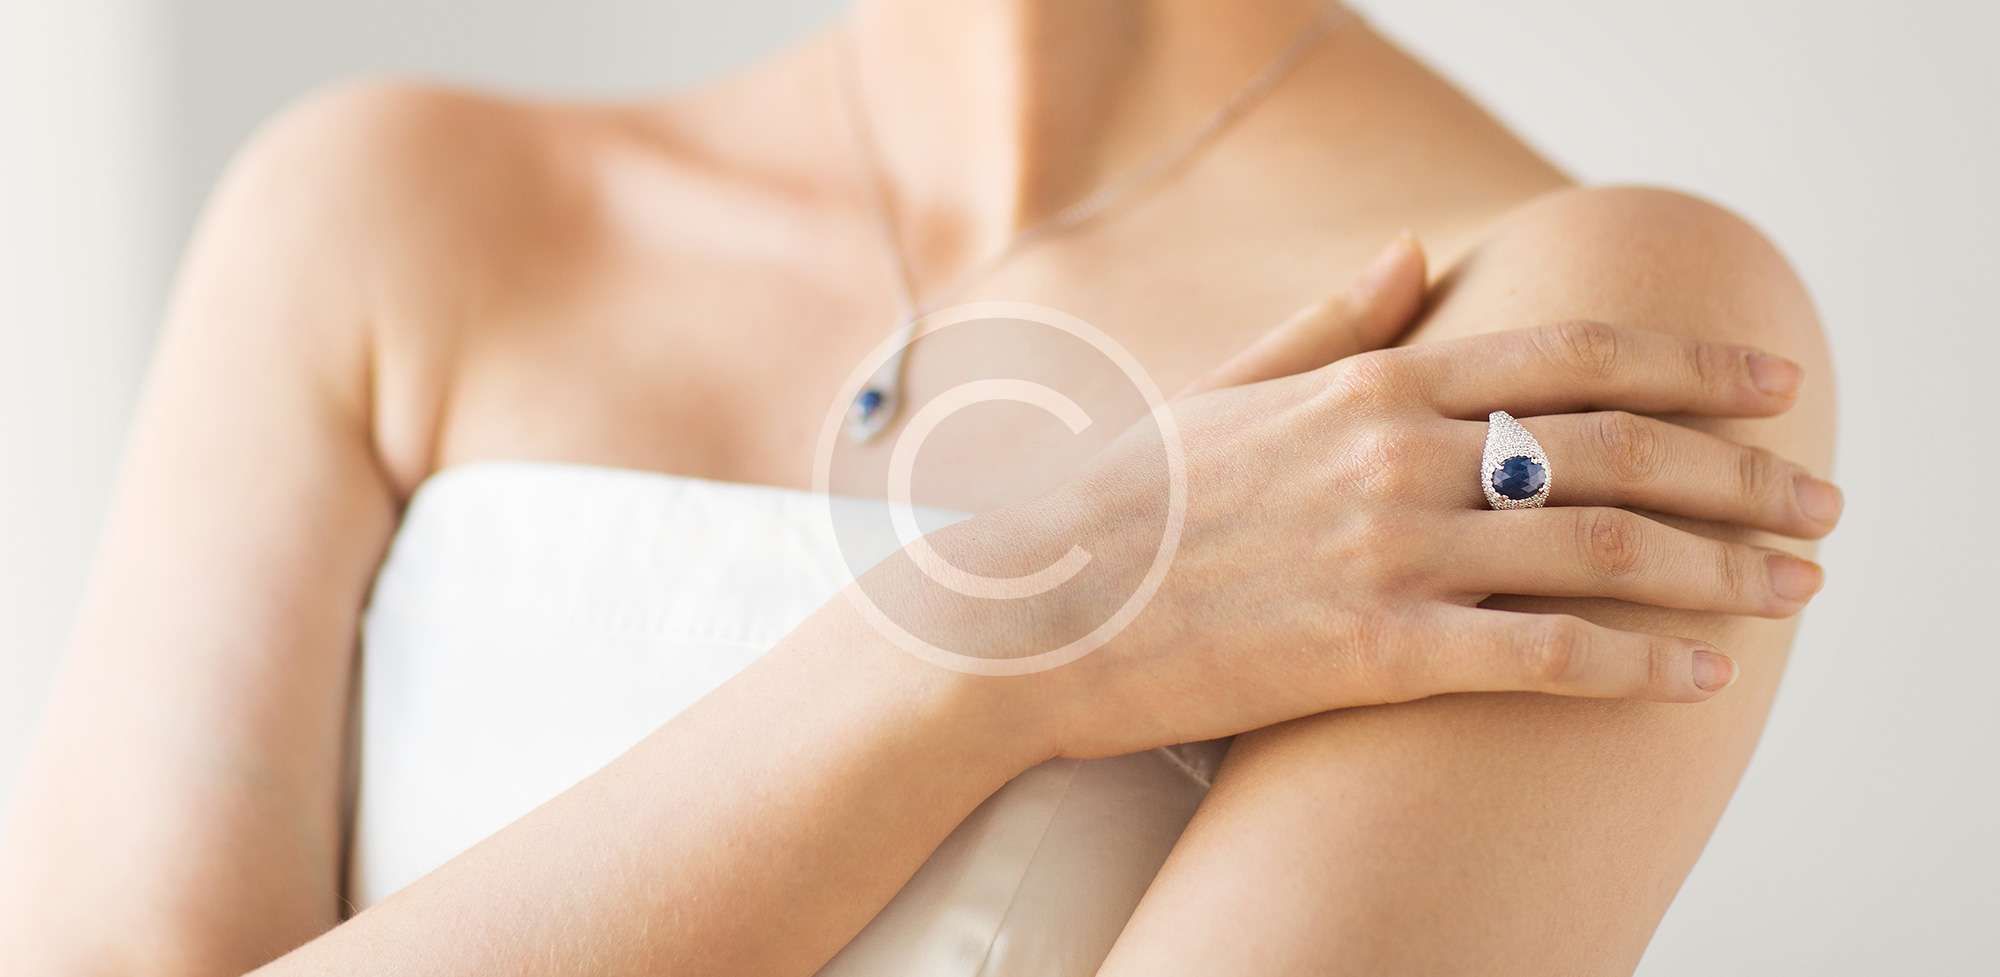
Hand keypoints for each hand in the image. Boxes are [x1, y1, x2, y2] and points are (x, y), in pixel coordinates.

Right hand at [898, 237, 1839, 760]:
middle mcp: (1395, 454)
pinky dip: (1633, 666)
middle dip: (1740, 474)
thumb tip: (1416, 253)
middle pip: (1614, 448)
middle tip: (1819, 501)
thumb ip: (1333, 321)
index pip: (1569, 353)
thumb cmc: (1126, 504)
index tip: (1771, 384)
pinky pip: (1538, 658)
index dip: (1689, 363)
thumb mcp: (1231, 388)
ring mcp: (1386, 552)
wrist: (1031, 613)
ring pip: (1598, 551)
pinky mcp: (1371, 653)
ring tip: (1791, 588)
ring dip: (1718, 569)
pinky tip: (1698, 678)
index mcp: (1370, 381)